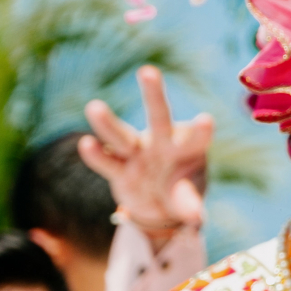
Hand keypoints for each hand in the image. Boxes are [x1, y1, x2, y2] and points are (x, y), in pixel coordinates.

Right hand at [80, 66, 211, 241]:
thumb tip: (195, 219)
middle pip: (158, 117)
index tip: (205, 121)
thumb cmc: (181, 192)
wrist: (158, 205)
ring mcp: (137, 154)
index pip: (196, 138)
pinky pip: (107, 161)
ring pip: (121, 136)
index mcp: (188, 148)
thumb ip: (190, 204)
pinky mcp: (118, 169)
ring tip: (93, 107)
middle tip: (147, 72)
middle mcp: (161, 144)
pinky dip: (97, 155)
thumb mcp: (189, 199)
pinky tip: (86, 144)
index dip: (199, 131)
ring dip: (107, 123)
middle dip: (153, 95)